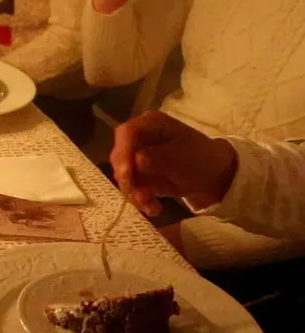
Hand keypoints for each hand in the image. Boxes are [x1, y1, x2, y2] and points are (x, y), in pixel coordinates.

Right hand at [110, 111, 237, 215]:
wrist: (213, 176)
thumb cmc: (201, 158)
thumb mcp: (184, 156)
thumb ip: (159, 157)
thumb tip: (137, 161)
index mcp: (151, 124)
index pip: (127, 133)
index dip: (122, 152)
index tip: (126, 174)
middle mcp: (139, 138)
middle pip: (120, 155)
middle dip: (126, 178)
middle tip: (137, 195)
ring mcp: (137, 157)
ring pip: (123, 175)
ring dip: (134, 193)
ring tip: (150, 205)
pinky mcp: (139, 175)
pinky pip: (132, 188)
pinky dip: (141, 200)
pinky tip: (154, 208)